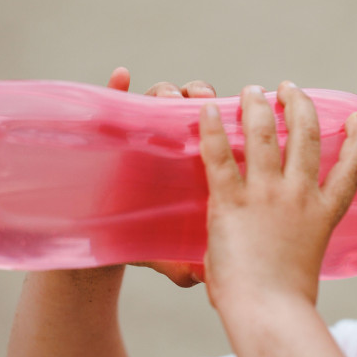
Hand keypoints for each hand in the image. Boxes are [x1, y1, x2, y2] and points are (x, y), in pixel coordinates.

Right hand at [106, 67, 214, 286]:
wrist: (110, 247)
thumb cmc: (150, 242)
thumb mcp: (178, 250)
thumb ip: (195, 260)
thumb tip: (206, 281)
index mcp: (200, 164)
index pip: (222, 133)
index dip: (233, 120)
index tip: (246, 111)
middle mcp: (175, 144)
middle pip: (195, 109)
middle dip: (200, 95)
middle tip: (203, 96)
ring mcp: (144, 137)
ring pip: (160, 103)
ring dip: (167, 92)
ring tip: (171, 95)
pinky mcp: (111, 137)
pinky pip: (114, 106)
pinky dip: (117, 88)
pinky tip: (122, 76)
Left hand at [199, 81, 356, 306]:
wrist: (269, 312)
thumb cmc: (286, 301)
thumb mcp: (303, 262)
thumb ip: (293, 245)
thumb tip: (277, 256)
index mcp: (323, 212)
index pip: (353, 166)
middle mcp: (300, 195)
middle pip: (307, 135)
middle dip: (300, 104)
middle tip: (288, 89)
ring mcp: (266, 195)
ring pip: (265, 133)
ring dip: (258, 106)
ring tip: (252, 91)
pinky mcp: (231, 201)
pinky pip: (219, 155)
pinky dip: (212, 128)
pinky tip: (207, 109)